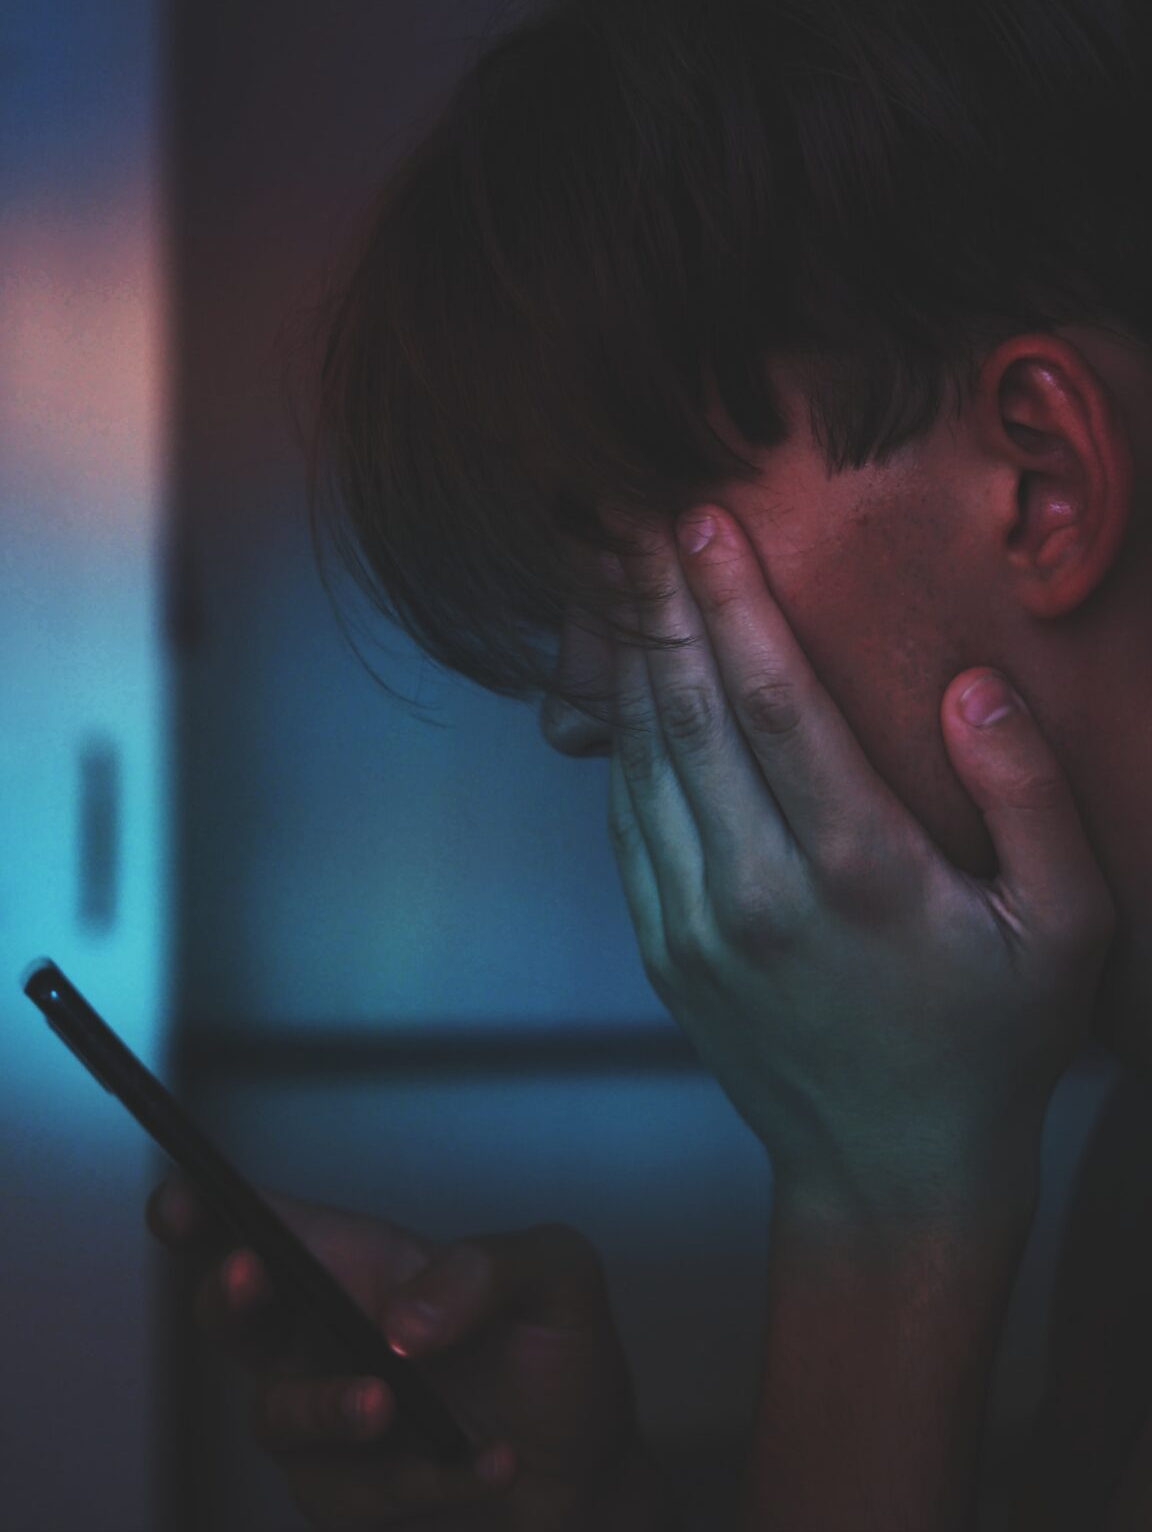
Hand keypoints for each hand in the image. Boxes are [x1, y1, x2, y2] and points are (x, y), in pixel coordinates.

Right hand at [146, 1177, 656, 1529]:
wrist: (588, 1477)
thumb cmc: (558, 1360)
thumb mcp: (557, 1280)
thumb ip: (488, 1269)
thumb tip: (401, 1321)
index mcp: (361, 1265)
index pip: (265, 1225)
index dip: (205, 1208)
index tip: (178, 1196)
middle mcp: (325, 1338)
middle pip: (230, 1311)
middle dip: (226, 1290)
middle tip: (249, 1273)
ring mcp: (324, 1422)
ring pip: (278, 1416)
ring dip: (331, 1406)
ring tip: (391, 1404)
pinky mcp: (346, 1499)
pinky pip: (355, 1493)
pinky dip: (426, 1478)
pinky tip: (490, 1463)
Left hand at [602, 503, 1114, 1221]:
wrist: (887, 1170)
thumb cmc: (991, 1046)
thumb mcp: (1064, 929)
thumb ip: (1028, 798)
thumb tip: (970, 688)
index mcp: (856, 872)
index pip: (773, 700)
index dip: (733, 598)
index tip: (703, 518)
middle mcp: (754, 891)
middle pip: (688, 712)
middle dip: (660, 601)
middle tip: (630, 514)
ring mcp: (694, 924)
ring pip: (643, 761)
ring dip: (630, 659)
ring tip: (618, 575)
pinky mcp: (664, 948)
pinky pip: (629, 821)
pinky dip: (621, 741)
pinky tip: (628, 686)